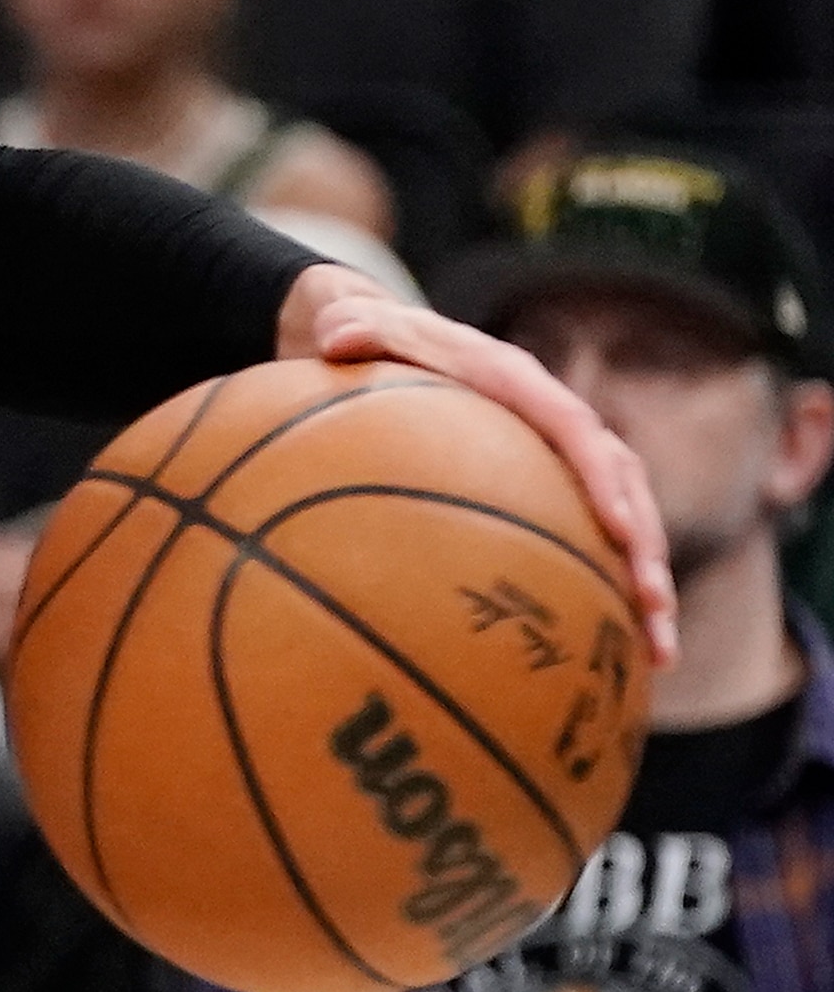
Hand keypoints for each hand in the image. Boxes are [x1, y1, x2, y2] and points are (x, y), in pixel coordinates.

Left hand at [279, 263, 679, 663]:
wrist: (375, 338)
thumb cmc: (364, 341)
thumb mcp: (354, 331)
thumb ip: (351, 331)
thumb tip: (333, 337)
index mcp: (515, 382)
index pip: (573, 429)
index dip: (601, 477)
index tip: (619, 529)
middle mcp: (552, 420)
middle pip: (622, 485)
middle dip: (645, 549)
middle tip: (653, 612)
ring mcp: (556, 460)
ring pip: (623, 523)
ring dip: (644, 585)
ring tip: (658, 655)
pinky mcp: (547, 491)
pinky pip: (586, 544)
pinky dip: (602, 594)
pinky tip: (606, 660)